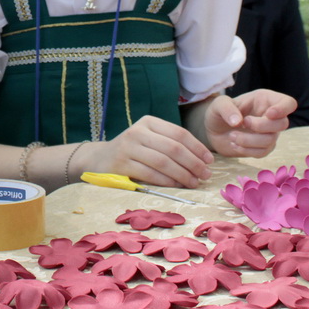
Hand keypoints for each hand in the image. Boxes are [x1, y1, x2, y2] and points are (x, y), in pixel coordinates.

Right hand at [84, 116, 213, 188]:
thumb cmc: (132, 150)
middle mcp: (138, 131)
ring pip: (163, 162)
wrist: (99, 159)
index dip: (197, 148)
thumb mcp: (149, 139)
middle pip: (173, 148)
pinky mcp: (121, 164)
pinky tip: (177, 186)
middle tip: (206, 175)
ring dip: (183, 175)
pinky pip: (150, 174)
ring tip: (194, 183)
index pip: (179, 134)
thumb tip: (203, 159)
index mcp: (148, 122)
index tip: (210, 161)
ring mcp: (128, 148)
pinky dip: (167, 181)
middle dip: (194, 163)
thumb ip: (171, 143)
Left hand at [204, 89, 292, 157]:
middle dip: (261, 126)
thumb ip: (227, 109)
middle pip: (282, 124)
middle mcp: (270, 116)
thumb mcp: (218, 104)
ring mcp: (268, 133)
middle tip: (243, 123)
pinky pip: (262, 153)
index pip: (288, 103)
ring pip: (270, 140)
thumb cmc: (218, 112)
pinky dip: (247, 150)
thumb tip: (238, 121)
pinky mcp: (262, 147)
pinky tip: (234, 144)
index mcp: (265, 100)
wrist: (212, 130)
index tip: (268, 114)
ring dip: (249, 140)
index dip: (283, 109)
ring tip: (232, 136)